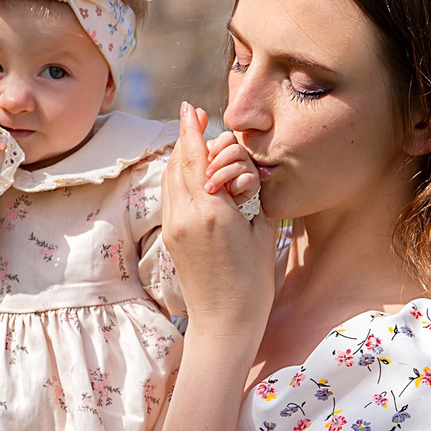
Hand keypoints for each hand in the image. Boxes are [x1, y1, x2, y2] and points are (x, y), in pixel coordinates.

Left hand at [159, 103, 275, 338]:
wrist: (225, 322)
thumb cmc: (254, 280)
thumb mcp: (261, 231)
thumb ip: (246, 196)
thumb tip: (236, 173)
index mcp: (213, 210)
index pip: (196, 158)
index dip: (192, 130)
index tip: (191, 108)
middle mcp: (186, 215)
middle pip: (178, 163)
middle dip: (187, 139)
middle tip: (195, 119)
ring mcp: (173, 227)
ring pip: (170, 179)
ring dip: (181, 158)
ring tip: (193, 141)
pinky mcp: (170, 238)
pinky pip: (170, 197)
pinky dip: (178, 178)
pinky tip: (190, 173)